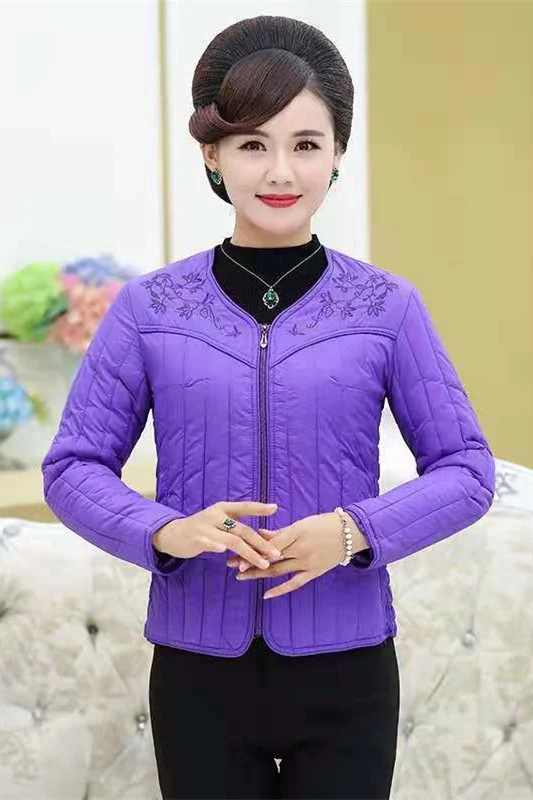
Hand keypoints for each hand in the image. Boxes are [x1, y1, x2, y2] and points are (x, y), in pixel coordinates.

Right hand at [152, 501, 282, 568]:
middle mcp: (216, 515)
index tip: (275, 508)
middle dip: (261, 543)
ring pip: (232, 540)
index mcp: (223, 509)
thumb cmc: (202, 528)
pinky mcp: (196, 539)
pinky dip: (217, 546)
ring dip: (250, 553)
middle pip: (243, 530)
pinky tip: (224, 551)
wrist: (172, 534)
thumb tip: (263, 534)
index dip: (259, 507)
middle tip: (276, 554)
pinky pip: (209, 543)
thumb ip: (236, 525)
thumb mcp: (218, 521)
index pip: (244, 507)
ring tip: (263, 563)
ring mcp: (206, 527)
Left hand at [226, 511, 368, 598]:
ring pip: (278, 571)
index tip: (235, 553)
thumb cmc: (325, 523)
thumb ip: (281, 532)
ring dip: (258, 574)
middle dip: (249, 562)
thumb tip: (260, 534)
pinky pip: (295, 583)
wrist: (351, 533)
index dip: (252, 550)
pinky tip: (266, 594)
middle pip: (270, 558)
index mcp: (297, 532)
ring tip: (241, 576)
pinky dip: (280, 590)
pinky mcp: (314, 572)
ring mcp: (308, 563)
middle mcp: (301, 549)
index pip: (270, 544)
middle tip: (231, 565)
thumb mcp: (302, 523)